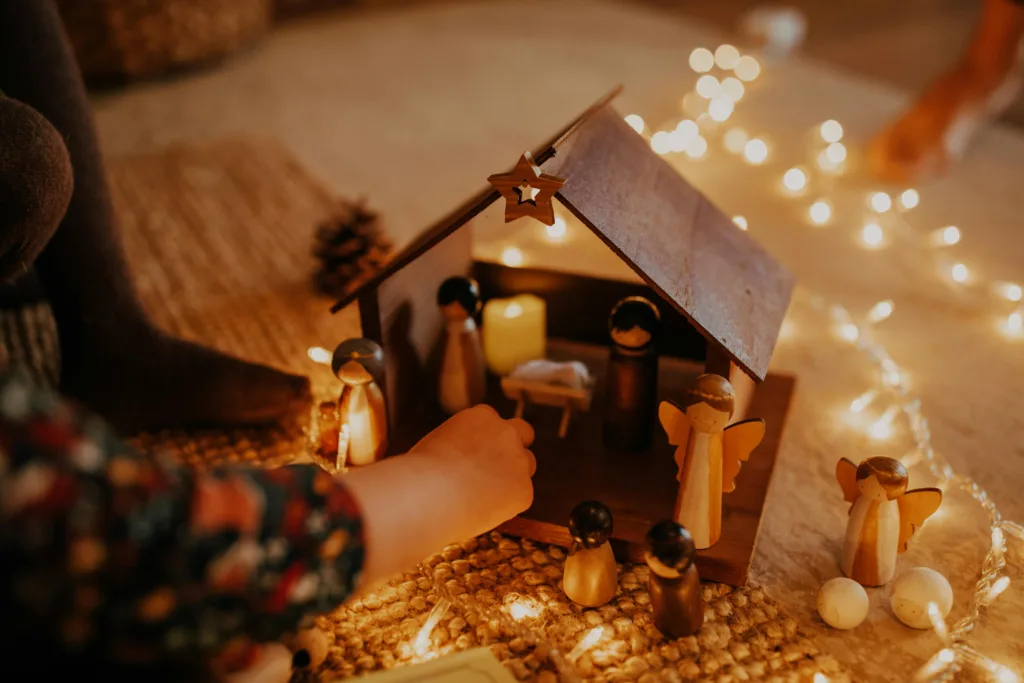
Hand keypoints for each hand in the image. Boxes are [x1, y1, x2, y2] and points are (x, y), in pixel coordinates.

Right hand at [410, 405, 535, 531]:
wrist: (431, 493)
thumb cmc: (420, 473)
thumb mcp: (434, 445)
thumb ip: (454, 448)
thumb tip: (451, 465)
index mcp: (480, 416)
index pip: (492, 421)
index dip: (487, 438)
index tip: (477, 453)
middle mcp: (505, 432)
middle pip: (524, 432)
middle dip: (515, 446)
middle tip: (500, 467)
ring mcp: (518, 460)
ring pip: (527, 465)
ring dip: (514, 476)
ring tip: (484, 496)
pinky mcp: (524, 490)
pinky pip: (520, 498)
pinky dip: (507, 505)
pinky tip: (482, 512)